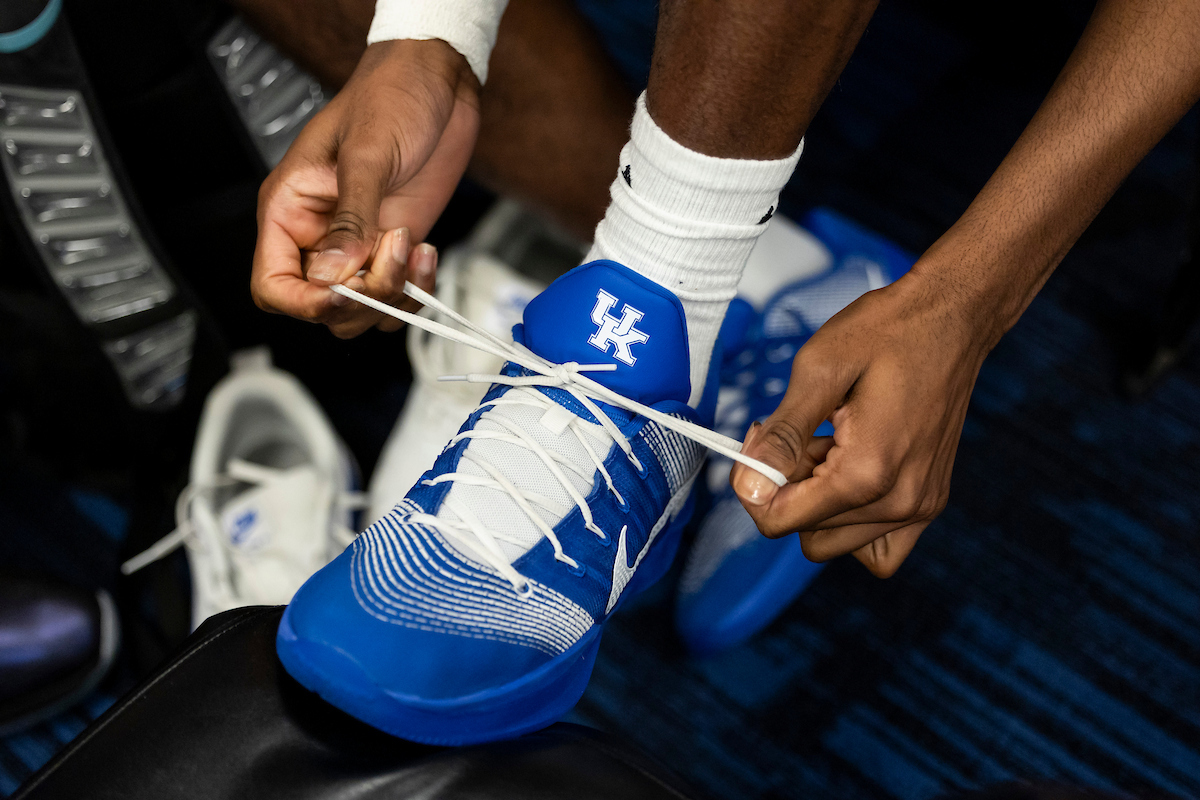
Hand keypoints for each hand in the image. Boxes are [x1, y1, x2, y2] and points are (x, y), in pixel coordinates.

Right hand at [251, 39, 480, 337]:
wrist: (436, 82)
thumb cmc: (389, 97)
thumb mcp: (366, 154)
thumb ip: (351, 218)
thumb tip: (333, 275)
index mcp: (289, 210)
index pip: (274, 285)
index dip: (303, 303)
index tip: (341, 295)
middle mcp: (319, 236)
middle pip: (323, 306)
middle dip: (362, 296)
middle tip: (394, 251)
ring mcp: (360, 246)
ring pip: (362, 310)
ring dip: (393, 296)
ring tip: (414, 246)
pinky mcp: (394, 248)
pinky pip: (396, 297)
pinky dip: (416, 290)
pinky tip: (428, 253)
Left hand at [730, 270, 990, 576]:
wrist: (952, 316)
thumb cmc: (889, 331)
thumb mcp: (819, 369)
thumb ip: (783, 435)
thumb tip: (750, 486)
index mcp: (868, 472)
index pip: (780, 522)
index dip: (756, 483)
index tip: (765, 438)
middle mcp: (901, 502)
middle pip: (807, 534)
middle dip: (787, 490)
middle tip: (800, 433)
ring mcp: (920, 507)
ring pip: (836, 543)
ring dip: (819, 504)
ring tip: (832, 447)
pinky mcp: (929, 502)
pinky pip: (877, 547)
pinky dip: (853, 523)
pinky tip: (850, 474)